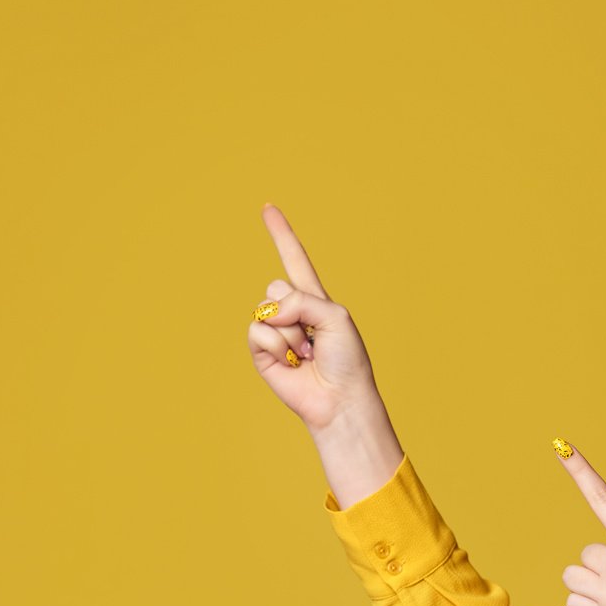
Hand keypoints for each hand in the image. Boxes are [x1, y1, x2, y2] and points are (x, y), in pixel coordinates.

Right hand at [246, 204, 388, 434]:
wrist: (339, 398)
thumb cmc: (347, 359)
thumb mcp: (335, 316)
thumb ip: (302, 300)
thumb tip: (269, 311)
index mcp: (314, 298)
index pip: (294, 259)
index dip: (281, 233)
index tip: (267, 207)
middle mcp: (292, 311)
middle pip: (276, 284)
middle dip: (296, 308)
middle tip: (316, 338)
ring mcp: (275, 331)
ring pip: (266, 309)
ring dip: (291, 333)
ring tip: (307, 353)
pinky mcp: (262, 353)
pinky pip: (258, 331)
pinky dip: (278, 347)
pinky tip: (293, 363)